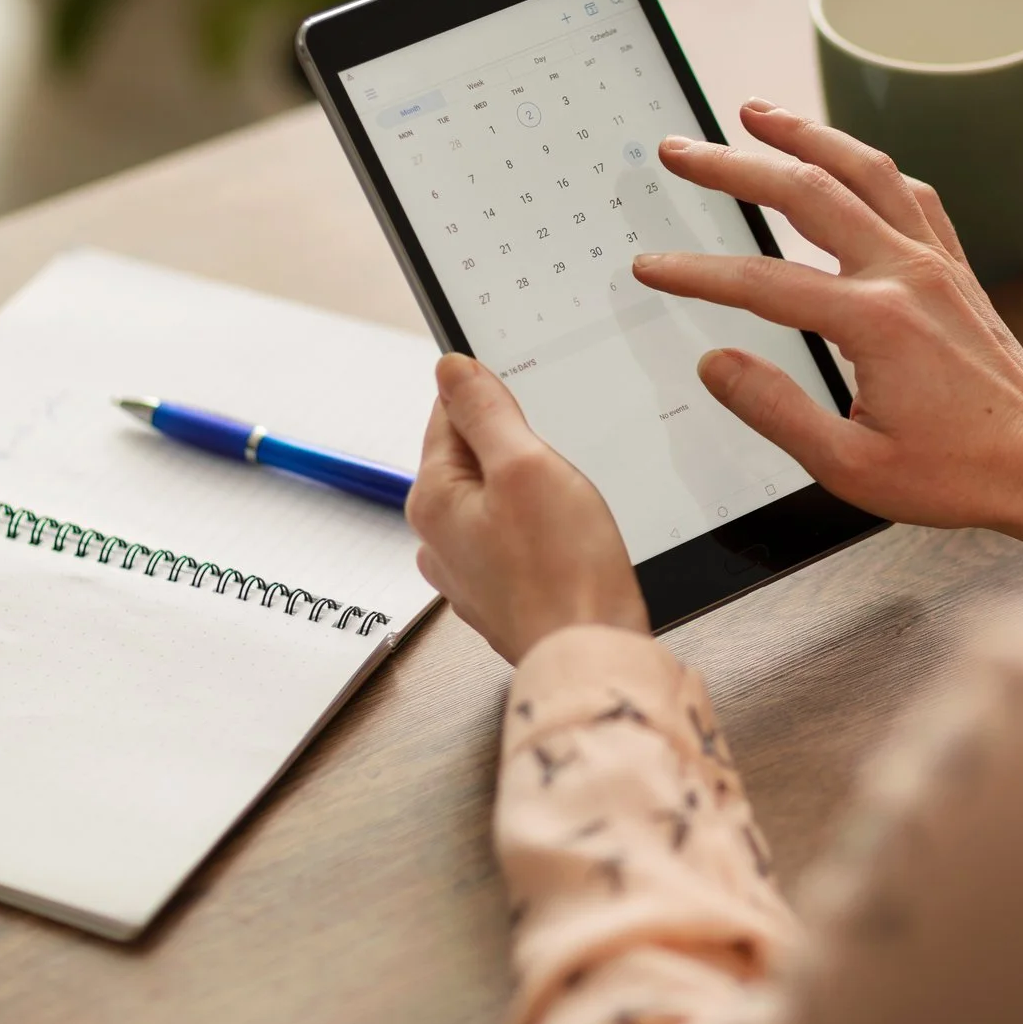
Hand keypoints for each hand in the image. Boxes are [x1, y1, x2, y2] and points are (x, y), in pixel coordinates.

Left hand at [407, 354, 648, 664]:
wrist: (590, 654)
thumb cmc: (563, 570)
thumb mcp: (525, 465)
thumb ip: (485, 411)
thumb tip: (450, 369)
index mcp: (432, 499)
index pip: (448, 414)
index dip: (496, 400)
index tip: (531, 407)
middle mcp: (437, 538)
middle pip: (473, 458)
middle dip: (517, 450)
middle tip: (558, 468)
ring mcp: (466, 570)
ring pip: (497, 499)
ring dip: (531, 492)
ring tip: (566, 509)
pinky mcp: (499, 592)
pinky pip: (514, 538)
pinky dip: (539, 530)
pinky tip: (566, 541)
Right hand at [631, 100, 1022, 552]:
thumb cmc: (957, 473)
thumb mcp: (851, 466)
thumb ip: (775, 411)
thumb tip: (716, 364)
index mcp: (875, 321)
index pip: (762, 283)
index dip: (697, 273)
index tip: (651, 266)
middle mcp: (906, 274)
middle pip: (805, 193)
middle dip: (734, 165)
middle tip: (681, 150)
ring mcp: (936, 264)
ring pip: (864, 171)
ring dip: (805, 133)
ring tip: (755, 111)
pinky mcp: (956, 269)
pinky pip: (910, 193)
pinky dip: (868, 165)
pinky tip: (844, 157)